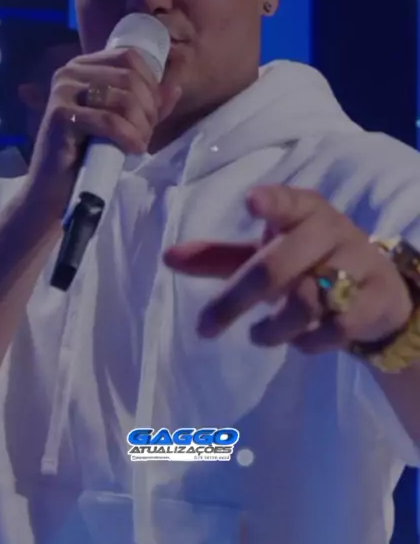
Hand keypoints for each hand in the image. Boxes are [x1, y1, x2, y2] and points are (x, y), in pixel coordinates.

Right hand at [26, 47, 180, 219]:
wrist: (55, 187)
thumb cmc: (89, 152)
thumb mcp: (124, 123)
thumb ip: (148, 104)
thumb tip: (174, 88)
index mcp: (83, 66)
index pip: (129, 57)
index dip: (150, 84)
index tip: (152, 112)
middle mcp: (69, 72)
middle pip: (130, 78)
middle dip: (149, 109)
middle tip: (146, 133)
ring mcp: (62, 92)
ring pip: (123, 99)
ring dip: (141, 125)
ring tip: (139, 143)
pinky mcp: (60, 116)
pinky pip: (109, 121)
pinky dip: (129, 137)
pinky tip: (133, 149)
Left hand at [164, 185, 412, 353]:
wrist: (376, 287)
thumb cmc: (307, 260)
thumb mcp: (265, 253)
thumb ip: (220, 257)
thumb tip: (167, 257)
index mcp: (301, 210)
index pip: (286, 201)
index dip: (271, 202)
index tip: (251, 201)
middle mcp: (329, 230)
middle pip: (279, 265)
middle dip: (237, 299)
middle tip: (206, 327)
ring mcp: (357, 262)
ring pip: (307, 300)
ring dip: (274, 327)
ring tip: (259, 336)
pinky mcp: (376, 297)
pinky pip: (337, 327)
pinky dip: (310, 341)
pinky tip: (299, 341)